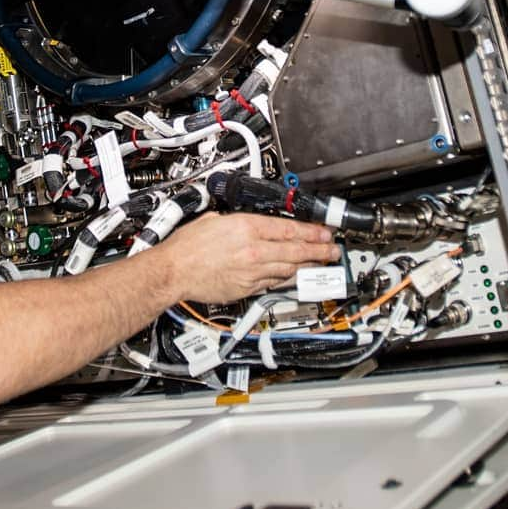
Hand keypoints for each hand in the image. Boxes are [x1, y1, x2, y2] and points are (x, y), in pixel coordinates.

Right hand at [159, 211, 340, 302]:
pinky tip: (294, 276)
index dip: (311, 231)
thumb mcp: (214, 220)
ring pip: (288, 268)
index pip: (289, 229)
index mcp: (246, 228)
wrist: (174, 271)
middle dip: (318, 250)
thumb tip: (248, 224)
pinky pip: (273, 283)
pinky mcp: (248, 288)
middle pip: (296, 250)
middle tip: (332, 250)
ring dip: (307, 266)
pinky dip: (286, 278)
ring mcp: (252, 271)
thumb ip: (237, 222)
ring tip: (320, 263)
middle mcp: (253, 250)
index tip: (324, 232)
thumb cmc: (187, 246)